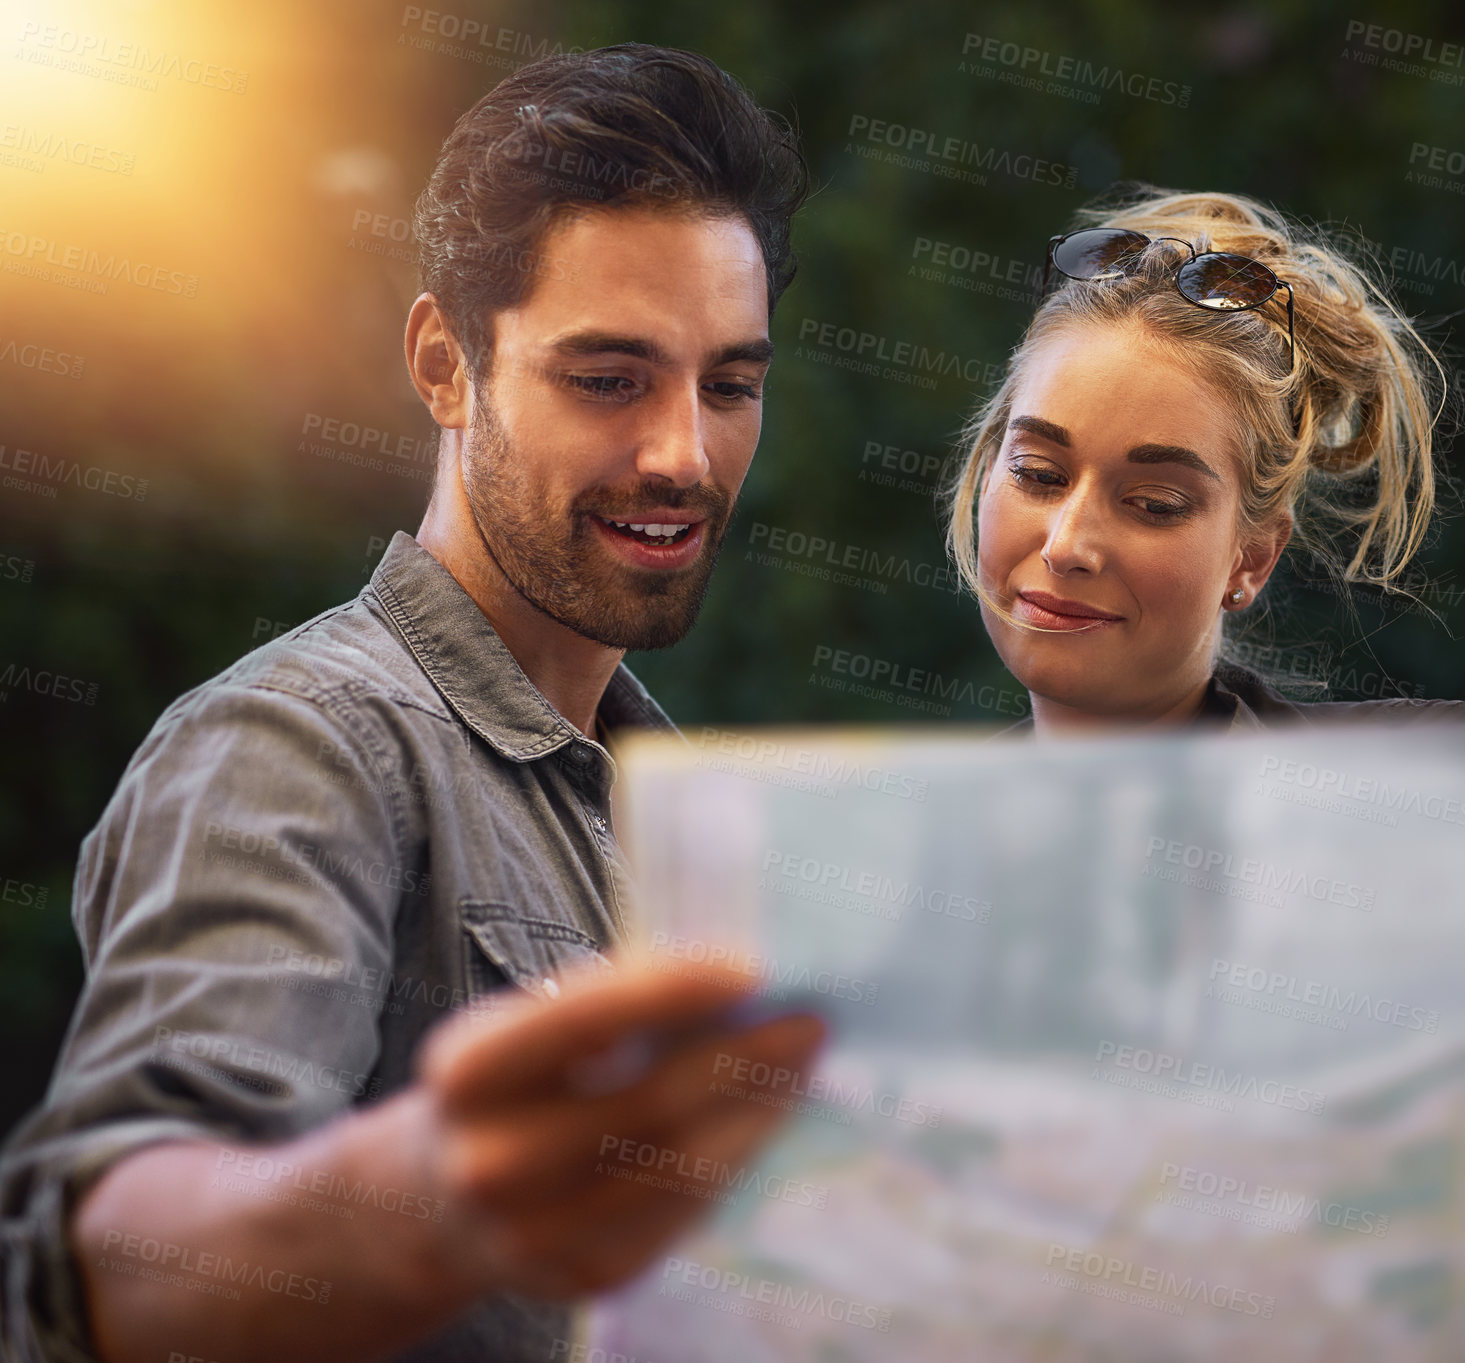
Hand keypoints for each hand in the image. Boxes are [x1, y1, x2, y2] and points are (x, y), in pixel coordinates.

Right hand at [414, 958, 825, 1298]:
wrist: (439, 1200)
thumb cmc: (510, 1081)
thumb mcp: (524, 1025)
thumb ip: (608, 1000)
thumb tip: (730, 978)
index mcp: (467, 1071)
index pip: (585, 1018)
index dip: (673, 991)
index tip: (753, 966)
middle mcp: (490, 1160)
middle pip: (649, 1102)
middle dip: (744, 1058)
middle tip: (810, 1020)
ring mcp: (534, 1232)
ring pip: (680, 1163)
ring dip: (755, 1110)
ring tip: (799, 1066)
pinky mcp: (585, 1276)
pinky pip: (683, 1208)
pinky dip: (732, 1154)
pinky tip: (761, 1116)